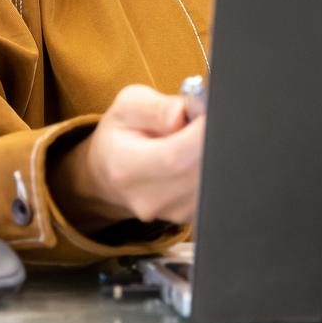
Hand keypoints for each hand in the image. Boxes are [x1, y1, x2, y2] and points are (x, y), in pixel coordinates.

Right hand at [51, 83, 205, 228]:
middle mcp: (148, 198)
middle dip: (210, 141)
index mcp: (126, 167)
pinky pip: (213, 190)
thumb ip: (155, 108)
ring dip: (210, 155)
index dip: (200, 136)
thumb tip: (180, 115)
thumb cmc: (121, 134)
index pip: (174, 158)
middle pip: (199, 173)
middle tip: (199, 120)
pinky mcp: (188, 216)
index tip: (208, 114)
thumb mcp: (128, 106)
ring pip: (211, 181)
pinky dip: (210, 169)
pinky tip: (193, 158)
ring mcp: (171, 212)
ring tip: (190, 140)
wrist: (108, 172)